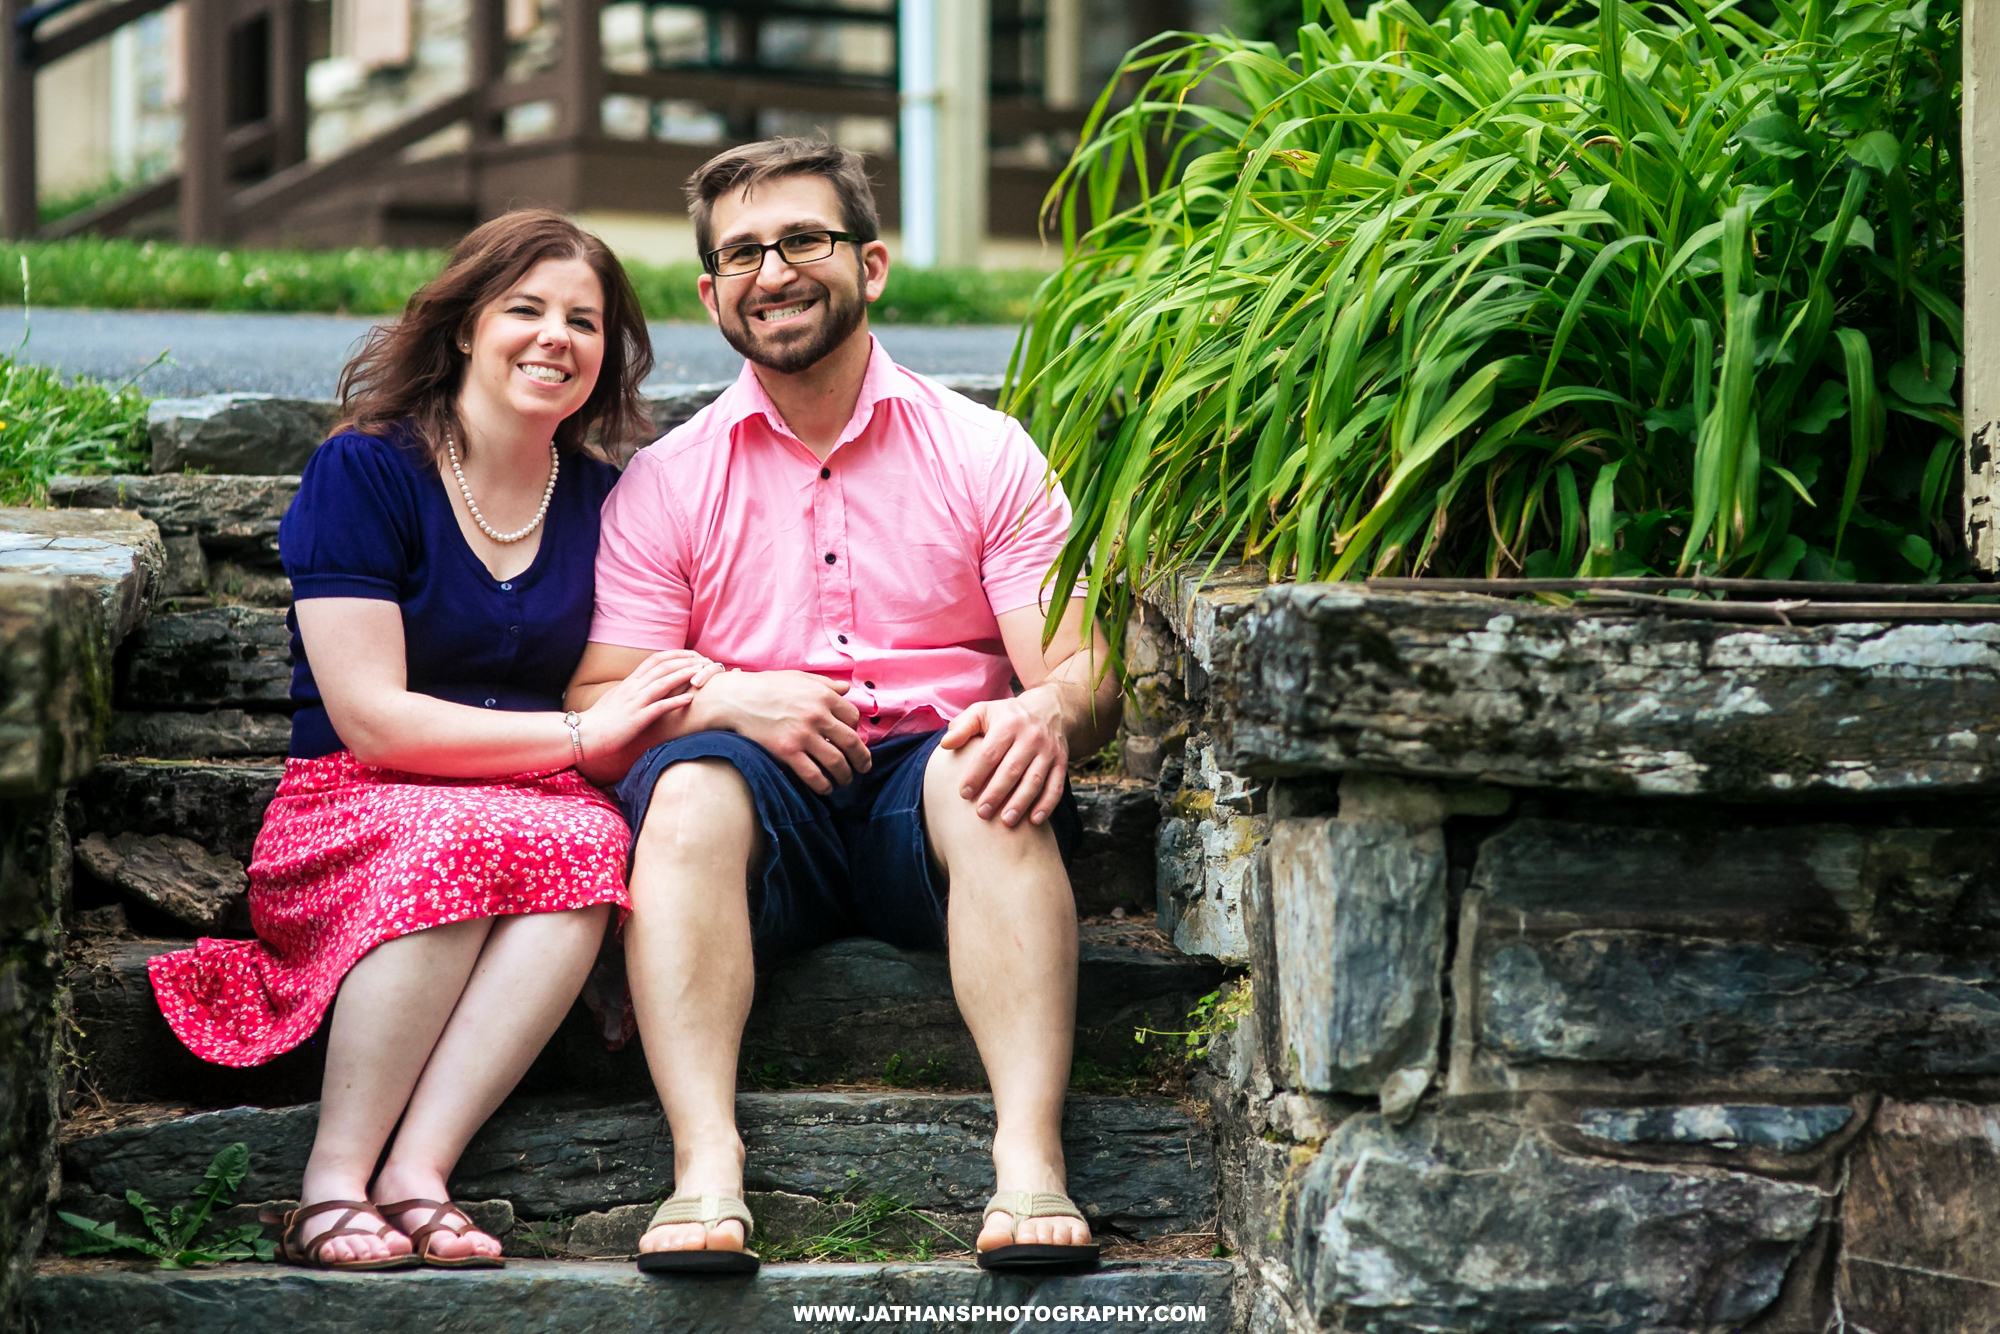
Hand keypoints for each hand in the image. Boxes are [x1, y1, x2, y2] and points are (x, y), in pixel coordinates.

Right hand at [580, 649, 717, 759]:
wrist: (585, 734)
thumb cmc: (601, 719)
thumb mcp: (617, 697)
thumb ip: (632, 689)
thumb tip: (644, 684)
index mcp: (630, 681)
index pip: (655, 659)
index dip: (675, 654)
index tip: (692, 654)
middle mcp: (633, 688)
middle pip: (662, 667)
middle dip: (686, 661)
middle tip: (705, 661)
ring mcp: (635, 702)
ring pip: (663, 683)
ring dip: (684, 676)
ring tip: (702, 673)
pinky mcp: (636, 719)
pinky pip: (659, 707)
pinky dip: (675, 702)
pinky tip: (690, 699)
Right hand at [700, 669, 869, 793]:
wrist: (735, 699)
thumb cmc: (767, 686)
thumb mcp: (799, 677)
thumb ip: (825, 683)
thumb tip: (847, 688)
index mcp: (823, 696)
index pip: (853, 718)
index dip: (856, 731)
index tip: (852, 739)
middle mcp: (817, 715)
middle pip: (852, 743)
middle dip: (862, 759)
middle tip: (863, 768)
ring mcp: (803, 735)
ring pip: (837, 763)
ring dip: (845, 776)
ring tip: (845, 780)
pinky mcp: (787, 752)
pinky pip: (813, 775)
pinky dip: (824, 785)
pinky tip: (826, 788)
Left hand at [937, 686, 1067, 826]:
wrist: (1050, 708)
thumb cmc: (1007, 715)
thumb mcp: (983, 711)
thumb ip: (962, 727)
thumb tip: (945, 745)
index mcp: (1008, 724)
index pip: (990, 753)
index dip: (976, 774)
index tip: (964, 794)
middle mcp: (1031, 737)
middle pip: (1012, 769)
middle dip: (996, 793)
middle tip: (982, 813)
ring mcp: (1049, 751)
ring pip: (1035, 780)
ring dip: (1021, 802)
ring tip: (1006, 822)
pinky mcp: (1061, 762)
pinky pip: (1056, 786)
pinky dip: (1047, 805)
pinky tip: (1035, 821)